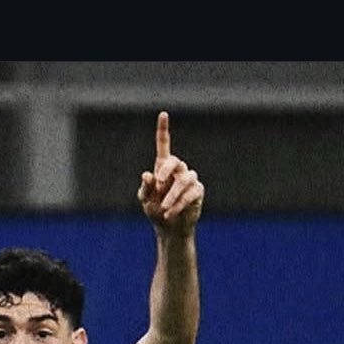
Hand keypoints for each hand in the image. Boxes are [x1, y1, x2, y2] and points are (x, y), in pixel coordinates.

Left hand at [137, 112, 203, 232]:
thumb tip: (147, 174)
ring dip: (172, 195)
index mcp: (162, 167)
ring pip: (183, 180)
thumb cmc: (156, 211)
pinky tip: (170, 214)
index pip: (164, 145)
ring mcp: (189, 180)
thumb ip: (145, 188)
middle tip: (158, 183)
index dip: (163, 130)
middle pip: (175, 161)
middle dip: (165, 170)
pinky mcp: (198, 191)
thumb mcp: (146, 201)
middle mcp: (178, 170)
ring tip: (163, 209)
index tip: (163, 114)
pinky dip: (178, 205)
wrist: (169, 228)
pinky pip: (190, 194)